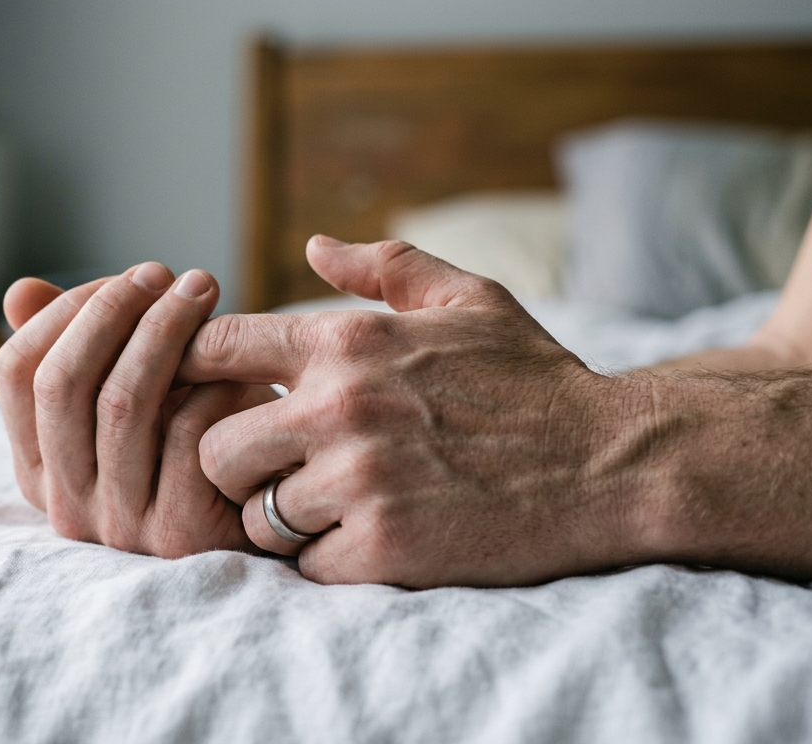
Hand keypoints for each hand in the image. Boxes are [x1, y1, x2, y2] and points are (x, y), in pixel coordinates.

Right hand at [0, 263, 272, 557]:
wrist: (274, 506)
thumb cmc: (194, 436)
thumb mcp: (130, 391)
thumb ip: (76, 348)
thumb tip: (19, 292)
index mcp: (38, 467)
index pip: (17, 370)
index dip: (68, 310)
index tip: (127, 279)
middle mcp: (64, 503)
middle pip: (61, 383)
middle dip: (113, 311)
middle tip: (165, 274)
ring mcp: (118, 525)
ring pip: (121, 404)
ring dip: (164, 330)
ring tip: (202, 293)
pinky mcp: (177, 535)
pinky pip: (183, 438)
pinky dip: (213, 386)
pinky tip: (240, 364)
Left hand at [179, 236, 631, 588]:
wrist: (613, 462)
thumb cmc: (535, 378)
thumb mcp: (469, 298)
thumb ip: (386, 265)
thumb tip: (313, 246)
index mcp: (347, 341)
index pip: (216, 349)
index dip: (198, 376)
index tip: (214, 400)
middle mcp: (341, 408)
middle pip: (214, 448)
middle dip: (238, 464)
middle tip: (278, 471)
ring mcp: (360, 481)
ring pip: (256, 515)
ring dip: (283, 518)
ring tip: (329, 508)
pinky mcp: (385, 548)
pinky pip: (306, 565)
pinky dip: (329, 560)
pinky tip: (369, 540)